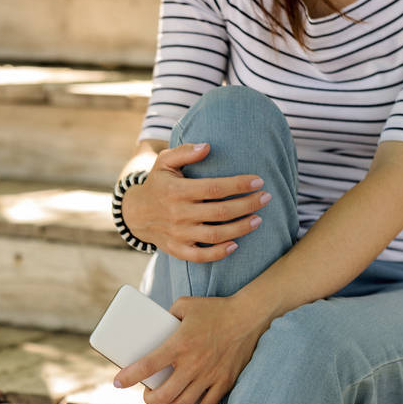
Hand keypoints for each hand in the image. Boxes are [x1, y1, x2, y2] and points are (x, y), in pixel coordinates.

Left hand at [113, 295, 268, 403]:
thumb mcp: (185, 304)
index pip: (148, 365)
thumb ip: (168, 314)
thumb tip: (156, 324)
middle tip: (146, 396)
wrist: (250, 316)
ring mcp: (209, 375)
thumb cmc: (216, 309)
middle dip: (149, 399)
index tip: (117, 382)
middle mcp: (193, 363)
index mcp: (180, 344)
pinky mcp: (224, 382)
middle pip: (164, 393)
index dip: (130, 376)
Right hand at [121, 142, 271, 263]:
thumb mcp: (164, 162)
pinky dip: (219, 253)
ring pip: (214, 234)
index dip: (238, 184)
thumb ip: (185, 152)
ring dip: (240, 228)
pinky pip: (201, 256)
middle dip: (247, 205)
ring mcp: (179, 234)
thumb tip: (208, 147)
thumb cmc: (158, 184)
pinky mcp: (178, 249)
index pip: (213, 188)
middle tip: (266, 198)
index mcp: (176, 190)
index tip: (258, 181)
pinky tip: (236, 245)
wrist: (136, 214)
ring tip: (258, 220)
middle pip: (219, 211)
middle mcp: (178, 213)